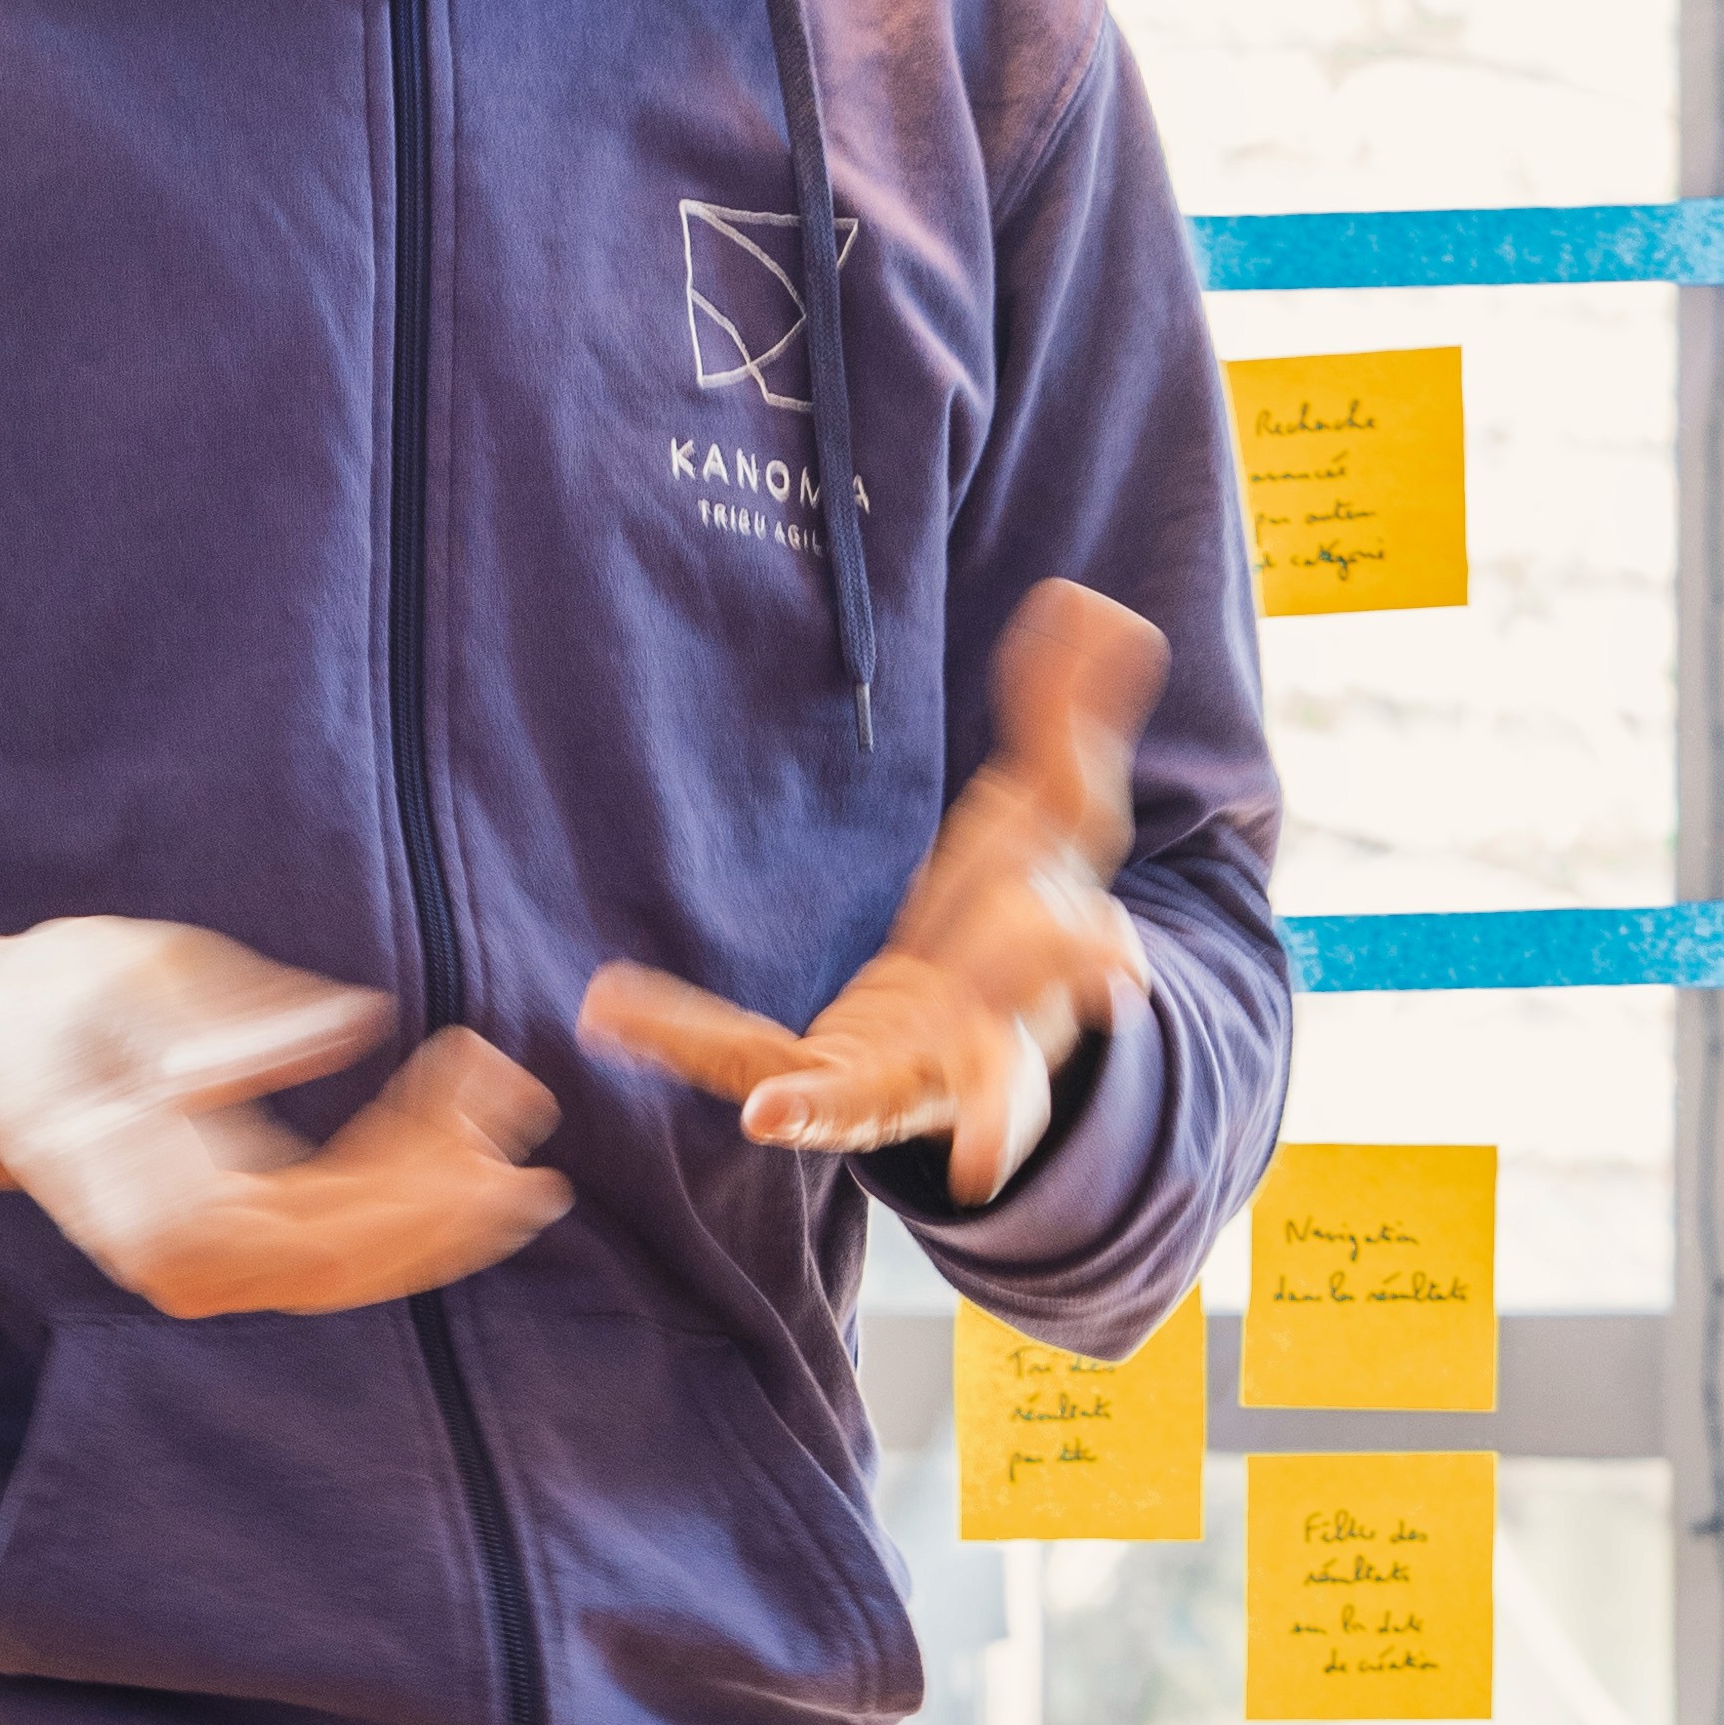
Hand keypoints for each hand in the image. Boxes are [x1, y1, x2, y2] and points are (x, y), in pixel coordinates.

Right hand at [0, 918, 570, 1316]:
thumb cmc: (51, 996)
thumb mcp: (133, 973)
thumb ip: (239, 1014)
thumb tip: (358, 1022)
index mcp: (141, 1192)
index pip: (302, 1216)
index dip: (401, 1175)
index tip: (470, 1093)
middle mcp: (169, 1257)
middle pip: (337, 1261)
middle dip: (443, 1204)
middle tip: (522, 1125)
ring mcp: (193, 1270)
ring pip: (341, 1273)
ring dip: (437, 1224)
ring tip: (519, 1162)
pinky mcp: (217, 1256)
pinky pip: (325, 1261)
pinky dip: (400, 1225)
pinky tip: (460, 1172)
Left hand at [581, 580, 1165, 1208]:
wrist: (978, 1037)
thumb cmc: (1019, 912)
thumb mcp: (1053, 811)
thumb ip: (1069, 709)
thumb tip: (1091, 604)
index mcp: (1048, 969)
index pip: (1075, 957)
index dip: (1090, 959)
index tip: (1113, 964)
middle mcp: (981, 1043)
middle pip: (996, 1063)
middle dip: (996, 1084)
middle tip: (976, 1120)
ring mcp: (896, 1080)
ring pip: (862, 1103)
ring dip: (816, 1106)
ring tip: (766, 1112)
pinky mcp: (816, 1083)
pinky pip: (742, 1058)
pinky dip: (682, 1040)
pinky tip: (609, 1009)